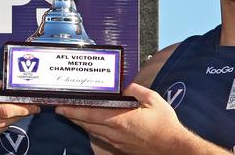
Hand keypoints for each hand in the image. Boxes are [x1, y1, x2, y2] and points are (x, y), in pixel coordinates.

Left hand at [55, 83, 183, 154]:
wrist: (174, 149)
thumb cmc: (165, 125)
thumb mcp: (153, 100)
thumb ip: (135, 90)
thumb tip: (124, 86)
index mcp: (119, 119)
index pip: (90, 113)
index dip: (73, 110)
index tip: (61, 106)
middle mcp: (114, 132)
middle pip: (86, 123)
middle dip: (72, 115)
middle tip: (60, 108)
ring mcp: (116, 141)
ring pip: (92, 130)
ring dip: (80, 122)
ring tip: (71, 114)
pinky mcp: (121, 146)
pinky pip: (101, 136)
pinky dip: (92, 128)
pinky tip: (91, 124)